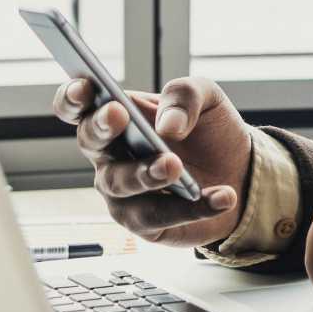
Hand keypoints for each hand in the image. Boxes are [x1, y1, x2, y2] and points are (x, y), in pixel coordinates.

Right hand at [51, 74, 251, 247]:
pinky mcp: (144, 223)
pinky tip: (221, 196)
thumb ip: (184, 96)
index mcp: (116, 115)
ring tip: (176, 166)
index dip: (72, 96)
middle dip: (101, 127)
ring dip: (146, 173)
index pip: (78, 106)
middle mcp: (110, 154)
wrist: (240, 172)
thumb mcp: (206, 97)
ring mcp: (122, 191)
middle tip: (120, 116)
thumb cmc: (208, 131)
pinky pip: (161, 216)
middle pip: (90, 141)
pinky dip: (194, 207)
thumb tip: (166, 125)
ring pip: (120, 183)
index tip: (84, 88)